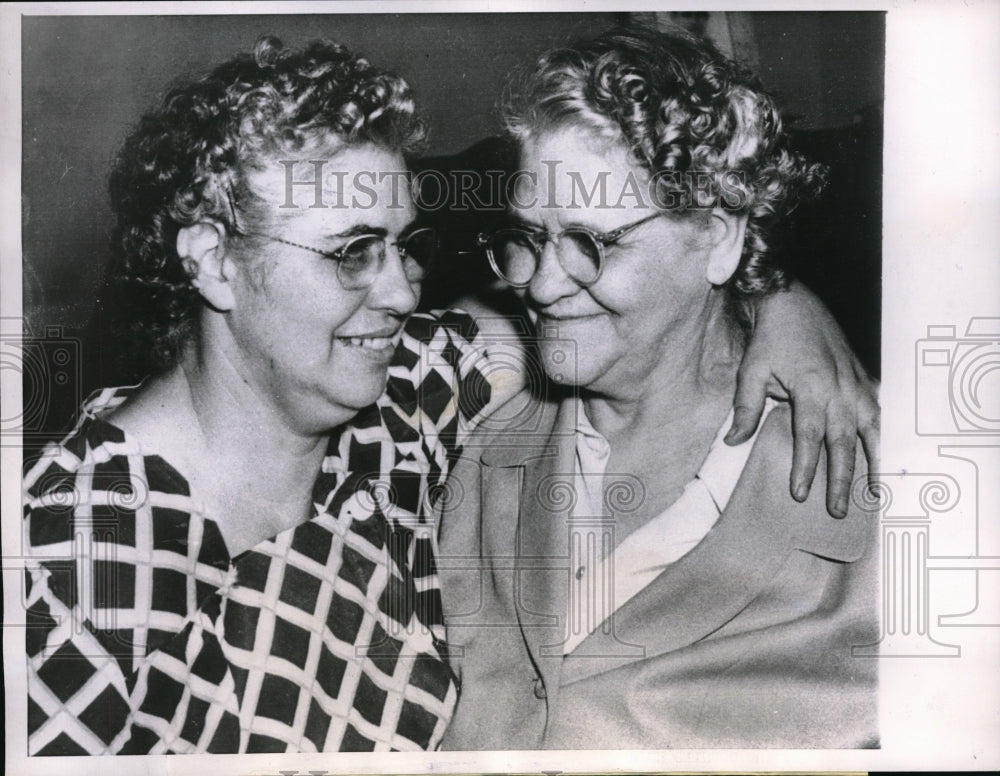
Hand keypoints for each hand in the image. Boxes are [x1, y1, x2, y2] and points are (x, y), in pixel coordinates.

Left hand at [724, 282, 879, 517]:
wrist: (792, 301)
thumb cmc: (770, 338)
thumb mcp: (750, 372)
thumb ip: (744, 409)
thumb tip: (733, 443)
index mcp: (812, 388)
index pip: (809, 437)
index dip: (805, 467)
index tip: (799, 493)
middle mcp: (840, 389)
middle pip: (842, 442)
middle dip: (839, 479)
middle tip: (835, 510)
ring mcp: (857, 384)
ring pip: (870, 431)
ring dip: (871, 463)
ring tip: (873, 493)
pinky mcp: (864, 378)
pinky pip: (879, 413)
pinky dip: (883, 436)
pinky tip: (886, 457)